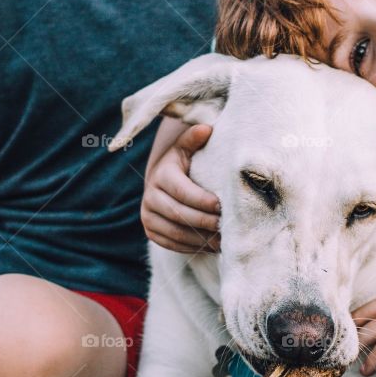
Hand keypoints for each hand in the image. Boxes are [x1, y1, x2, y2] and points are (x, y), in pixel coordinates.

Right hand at [141, 123, 220, 254]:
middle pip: (180, 215)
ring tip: (224, 239)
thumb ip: (195, 138)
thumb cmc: (183, 162)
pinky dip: (193, 247)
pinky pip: (173, 244)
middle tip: (227, 226)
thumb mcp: (186, 147)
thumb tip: (206, 129)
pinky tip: (212, 245)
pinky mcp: (151, 231)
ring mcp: (148, 216)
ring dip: (201, 239)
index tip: (223, 206)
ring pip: (177, 233)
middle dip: (206, 222)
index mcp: (161, 175)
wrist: (162, 179)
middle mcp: (150, 196)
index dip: (203, 201)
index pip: (183, 192)